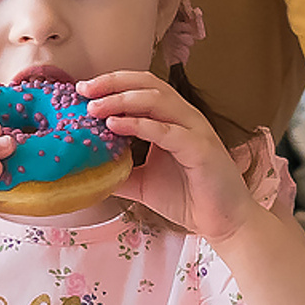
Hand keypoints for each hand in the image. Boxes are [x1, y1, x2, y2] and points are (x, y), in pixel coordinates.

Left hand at [82, 73, 282, 244]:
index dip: (113, 84)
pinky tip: (115, 125)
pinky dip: (139, 125)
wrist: (221, 221)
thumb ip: (118, 171)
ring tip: (94, 107)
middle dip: (114, 83)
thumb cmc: (188, 197)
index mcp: (173, 120)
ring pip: (157, 100)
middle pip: (148, 84)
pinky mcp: (200, 148)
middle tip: (83, 89)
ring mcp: (194, 130)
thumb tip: (84, 171)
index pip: (141, 88)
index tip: (82, 90)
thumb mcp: (142, 182)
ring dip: (122, 99)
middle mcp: (185, 117)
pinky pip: (167, 131)